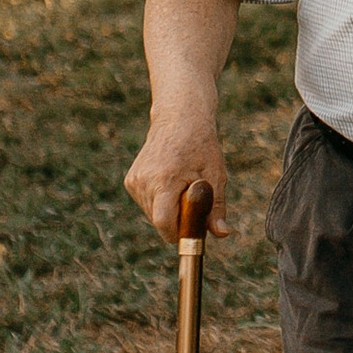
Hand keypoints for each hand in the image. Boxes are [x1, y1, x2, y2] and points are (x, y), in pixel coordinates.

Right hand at [125, 119, 229, 240]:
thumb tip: (222, 234)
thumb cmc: (201, 146)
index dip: (179, 233)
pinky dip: (161, 201)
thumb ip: (216, 207)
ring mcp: (134, 181)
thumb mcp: (216, 175)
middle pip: (159, 222)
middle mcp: (144, 181)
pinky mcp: (130, 181)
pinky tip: (170, 181)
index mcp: (164, 180)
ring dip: (170, 210)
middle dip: (178, 220)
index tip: (193, 231)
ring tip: (181, 185)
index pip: (163, 222)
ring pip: (153, 215)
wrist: (179, 119)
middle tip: (194, 200)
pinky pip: (148, 204)